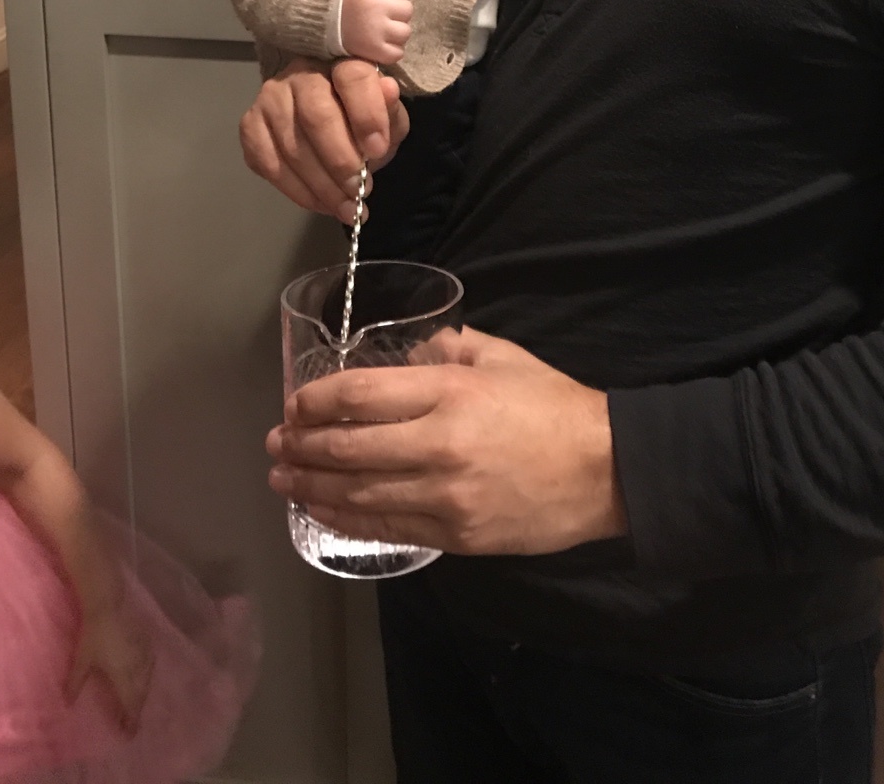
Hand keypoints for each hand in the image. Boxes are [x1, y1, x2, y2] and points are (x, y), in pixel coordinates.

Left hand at [67, 598, 153, 733]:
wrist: (108, 606)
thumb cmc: (93, 635)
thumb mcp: (81, 661)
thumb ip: (75, 683)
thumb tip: (68, 704)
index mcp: (123, 674)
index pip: (130, 702)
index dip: (131, 718)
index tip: (130, 733)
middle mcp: (137, 666)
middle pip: (141, 693)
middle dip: (137, 709)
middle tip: (131, 722)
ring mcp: (143, 653)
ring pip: (147, 679)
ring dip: (142, 694)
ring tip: (136, 702)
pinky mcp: (145, 641)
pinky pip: (150, 665)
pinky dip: (147, 676)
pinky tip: (143, 675)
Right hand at [239, 57, 408, 218]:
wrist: (326, 121)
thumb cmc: (361, 117)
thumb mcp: (387, 116)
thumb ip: (390, 110)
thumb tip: (389, 91)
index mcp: (340, 62)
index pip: (352, 77)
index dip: (367, 115)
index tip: (378, 150)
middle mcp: (300, 73)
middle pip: (316, 116)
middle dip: (341, 161)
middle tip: (360, 190)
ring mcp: (270, 99)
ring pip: (292, 146)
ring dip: (322, 186)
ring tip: (346, 208)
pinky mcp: (250, 127)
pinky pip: (269, 165)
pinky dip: (297, 191)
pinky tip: (320, 203)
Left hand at [266, 328, 627, 555]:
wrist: (606, 470)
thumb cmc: (553, 406)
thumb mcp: (502, 357)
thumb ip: (448, 349)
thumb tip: (408, 355)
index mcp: (450, 393)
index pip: (360, 396)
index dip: (316, 401)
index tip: (295, 404)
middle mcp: (439, 445)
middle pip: (347, 449)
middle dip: (301, 446)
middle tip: (277, 444)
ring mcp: (445, 496)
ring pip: (358, 494)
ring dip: (312, 486)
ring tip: (284, 479)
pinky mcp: (455, 535)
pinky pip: (387, 528)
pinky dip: (346, 520)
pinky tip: (323, 511)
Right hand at [341, 0, 412, 64]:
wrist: (319, 21)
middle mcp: (374, 7)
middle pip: (407, 10)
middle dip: (396, 11)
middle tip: (380, 13)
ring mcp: (375, 31)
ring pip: (405, 32)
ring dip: (395, 31)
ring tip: (379, 28)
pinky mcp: (373, 50)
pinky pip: (397, 53)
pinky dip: (390, 50)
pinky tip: (377, 42)